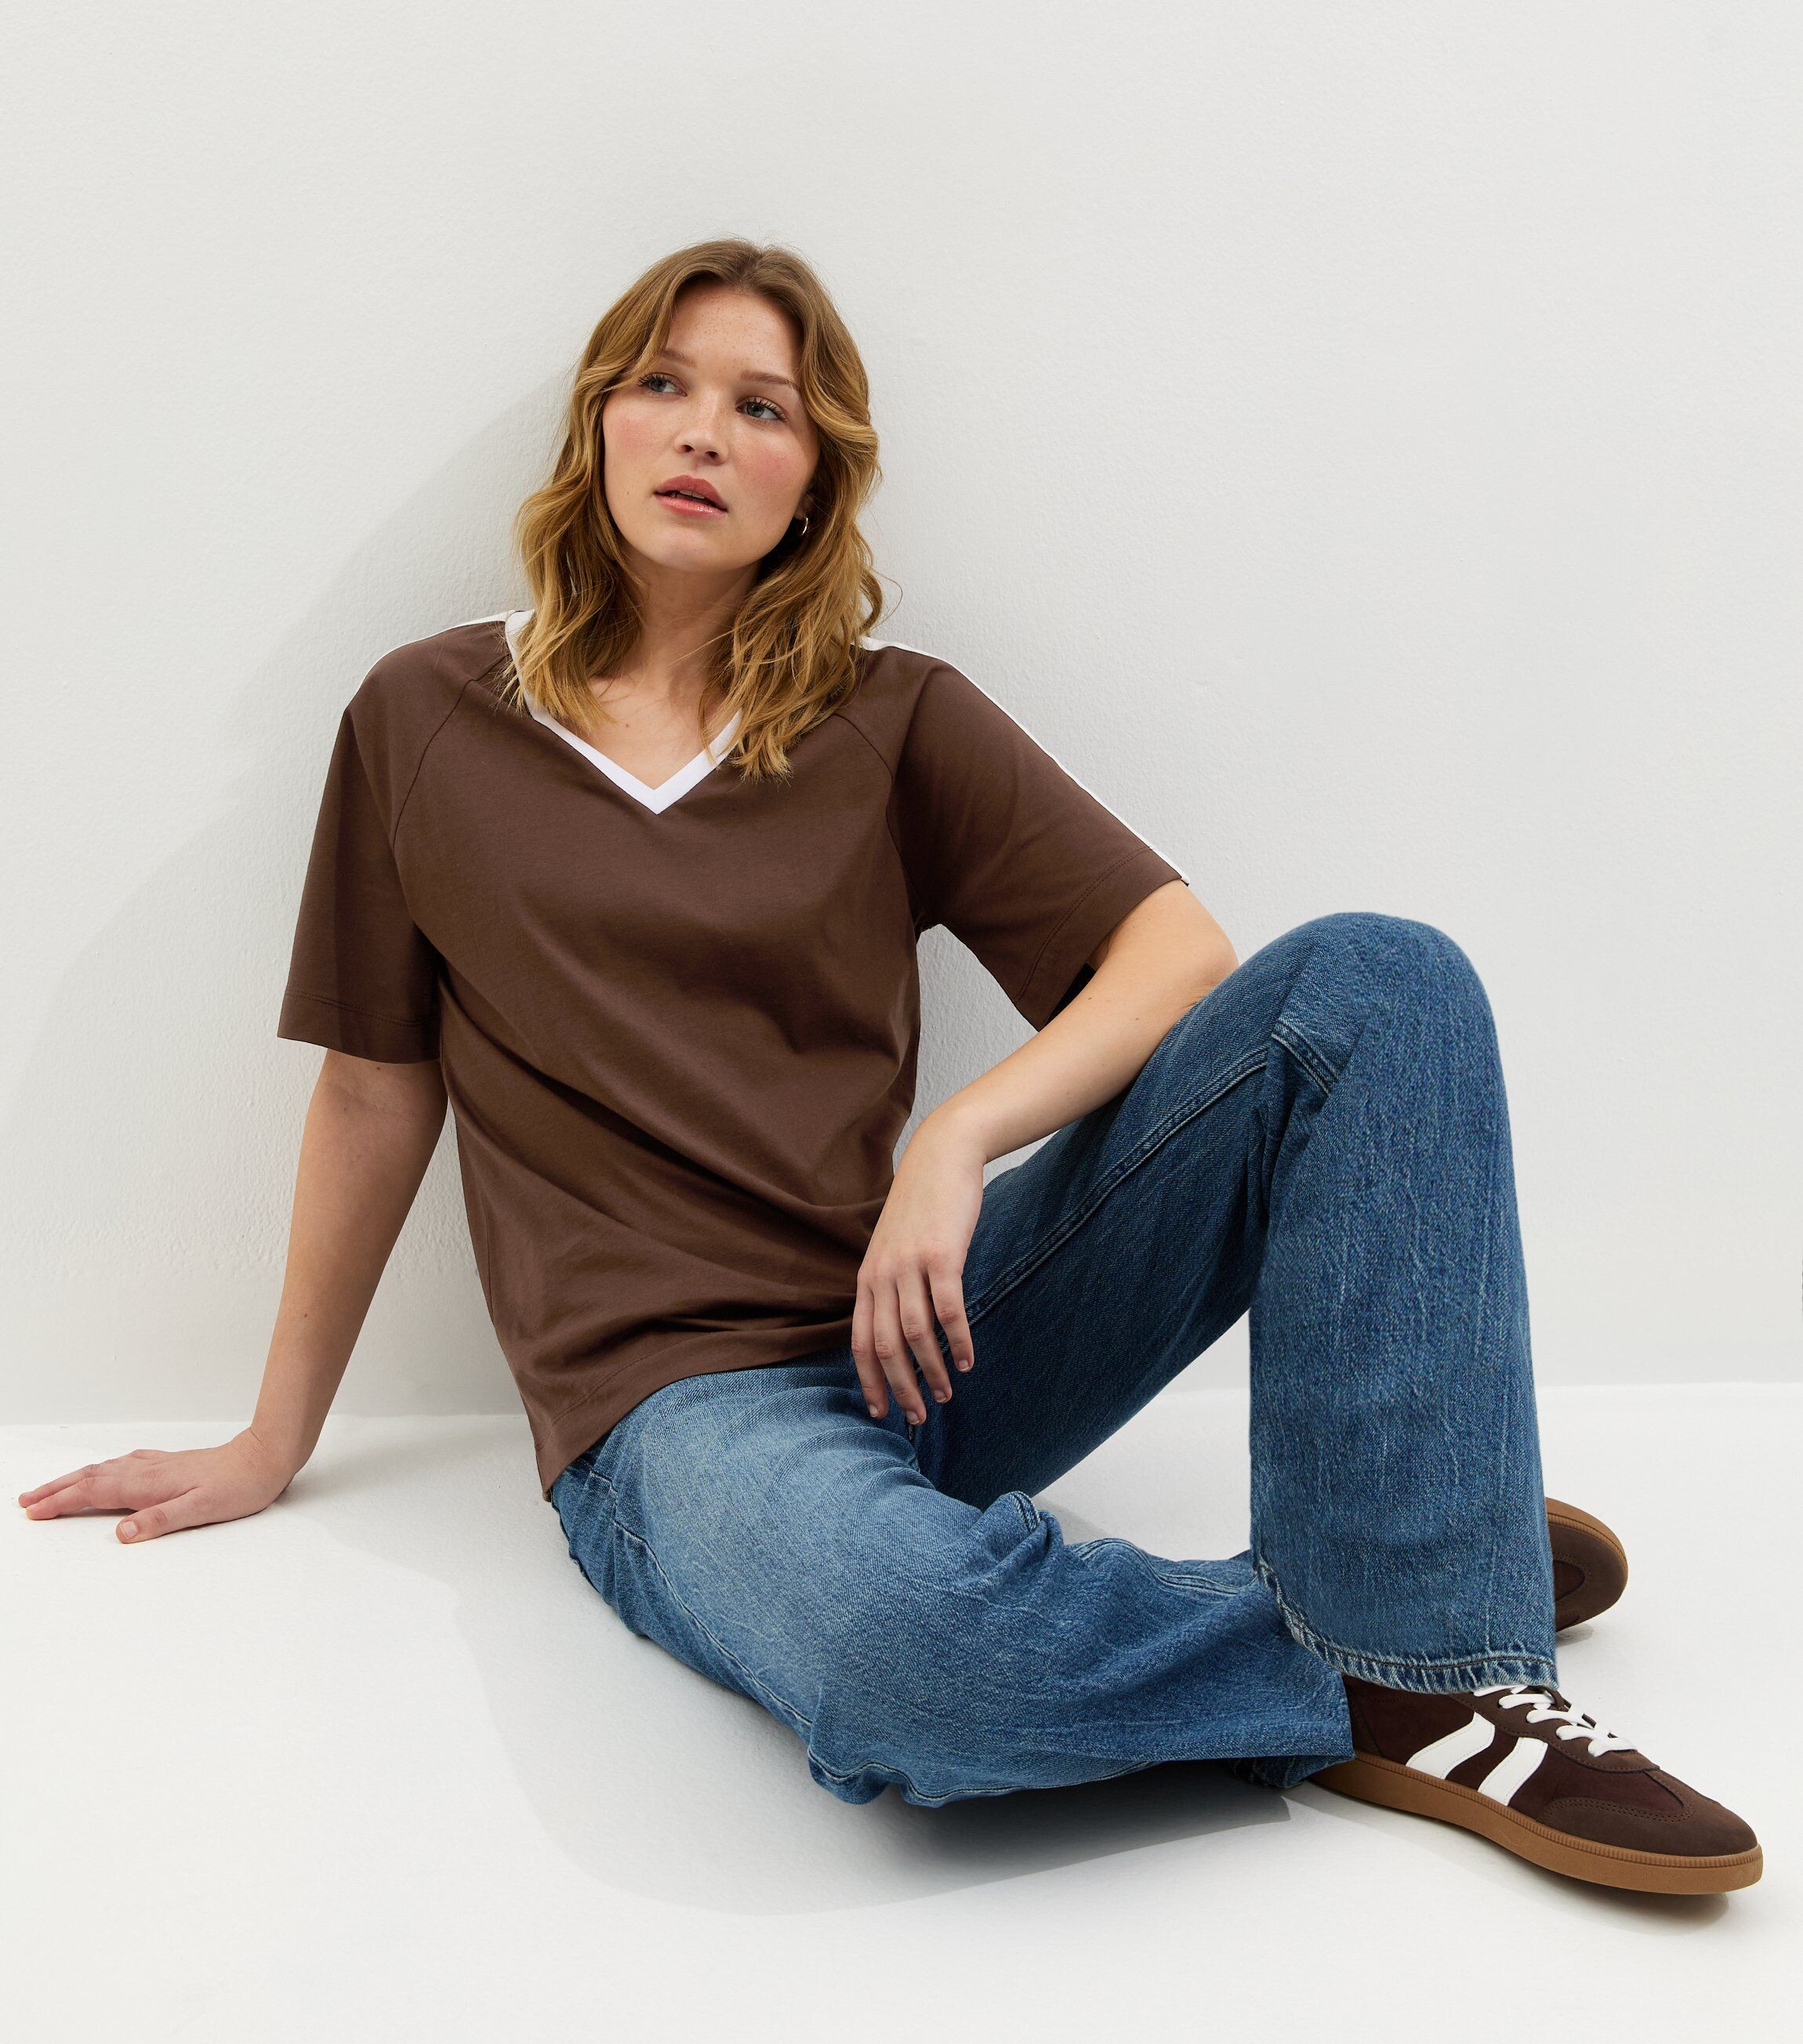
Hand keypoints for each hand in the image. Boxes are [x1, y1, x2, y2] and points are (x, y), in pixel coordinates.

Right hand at [16, 1428, 301, 1542]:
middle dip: (56, 1490)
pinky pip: (123, 1465)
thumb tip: (123, 1533)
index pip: (94, 1492)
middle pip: (91, 1478)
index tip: (34, 1512)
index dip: (61, 1502)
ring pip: (104, 1469)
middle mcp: (147, 1470)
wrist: (264, 1458)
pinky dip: (101, 1470)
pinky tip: (104, 1470)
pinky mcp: (169, 1463)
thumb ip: (161, 1520)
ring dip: (74, 1479)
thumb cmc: (238, 1485)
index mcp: (149, 1484)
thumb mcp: (202, 1509)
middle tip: (26, 1501)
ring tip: (51, 1489)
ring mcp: (157, 1465)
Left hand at [852, 1114, 984, 1423]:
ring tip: (946, 1395)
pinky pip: (948, 1310)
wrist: (941, 1157)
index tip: (879, 1412)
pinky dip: (959, 1340)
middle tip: (918, 1416)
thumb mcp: (893, 1248)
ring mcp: (910, 1265)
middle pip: (884, 1345)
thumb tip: (897, 1331)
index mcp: (867, 1278)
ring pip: (915, 1334)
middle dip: (900, 1387)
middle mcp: (882, 1275)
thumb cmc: (922, 1207)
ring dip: (931, 1370)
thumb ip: (891, 1285)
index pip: (858, 1341)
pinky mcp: (941, 1256)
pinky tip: (969, 1360)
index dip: (867, 1380)